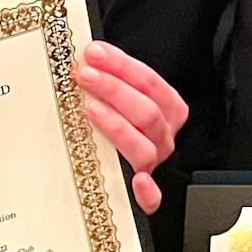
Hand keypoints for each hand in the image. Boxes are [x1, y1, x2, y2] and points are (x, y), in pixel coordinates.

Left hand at [73, 40, 187, 212]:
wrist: (116, 173)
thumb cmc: (117, 123)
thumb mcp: (119, 98)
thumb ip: (110, 79)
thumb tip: (84, 56)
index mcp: (167, 109)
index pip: (149, 82)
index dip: (121, 66)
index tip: (93, 53)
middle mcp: (163, 136)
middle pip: (147, 112)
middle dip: (113, 89)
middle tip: (84, 75)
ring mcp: (154, 163)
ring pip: (144, 147)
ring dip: (117, 125)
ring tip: (89, 108)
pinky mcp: (145, 194)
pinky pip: (153, 198)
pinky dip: (148, 192)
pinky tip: (138, 181)